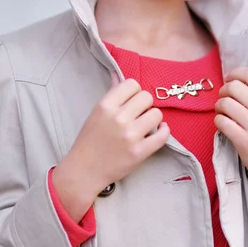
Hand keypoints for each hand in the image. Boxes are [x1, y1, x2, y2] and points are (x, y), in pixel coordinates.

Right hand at [52, 71, 170, 221]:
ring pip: (157, 114)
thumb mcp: (95, 113)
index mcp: (105, 106)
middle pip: (147, 97)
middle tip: (139, 115)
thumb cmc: (89, 140)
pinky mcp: (139, 152)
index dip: (134, 92)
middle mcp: (118, 118)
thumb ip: (110, 94)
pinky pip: (163, 135)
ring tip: (145, 125)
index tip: (131, 101)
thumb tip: (117, 74)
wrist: (83, 171)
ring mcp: (130, 136)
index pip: (132, 84)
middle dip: (145, 105)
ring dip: (153, 119)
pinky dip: (164, 132)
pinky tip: (158, 132)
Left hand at [214, 67, 247, 201]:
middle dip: (224, 90)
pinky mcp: (244, 140)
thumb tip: (232, 78)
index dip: (235, 73)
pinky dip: (218, 120)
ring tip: (223, 112)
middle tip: (224, 98)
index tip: (229, 79)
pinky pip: (220, 121)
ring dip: (219, 106)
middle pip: (234, 86)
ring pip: (224, 103)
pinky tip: (224, 123)